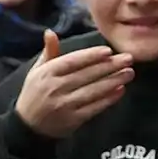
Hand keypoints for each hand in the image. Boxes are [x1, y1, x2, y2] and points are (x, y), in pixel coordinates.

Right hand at [13, 30, 133, 137]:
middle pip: (87, 75)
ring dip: (113, 81)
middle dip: (110, 66)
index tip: (109, 51)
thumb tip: (51, 32)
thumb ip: (49, 52)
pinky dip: (108, 99)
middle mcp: (56, 87)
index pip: (72, 61)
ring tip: (129, 73)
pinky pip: (94, 108)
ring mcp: (65, 105)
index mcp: (47, 72)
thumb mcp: (37, 71)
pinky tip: (120, 90)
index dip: (91, 56)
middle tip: (129, 59)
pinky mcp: (73, 120)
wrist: (28, 126)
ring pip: (93, 91)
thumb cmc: (35, 93)